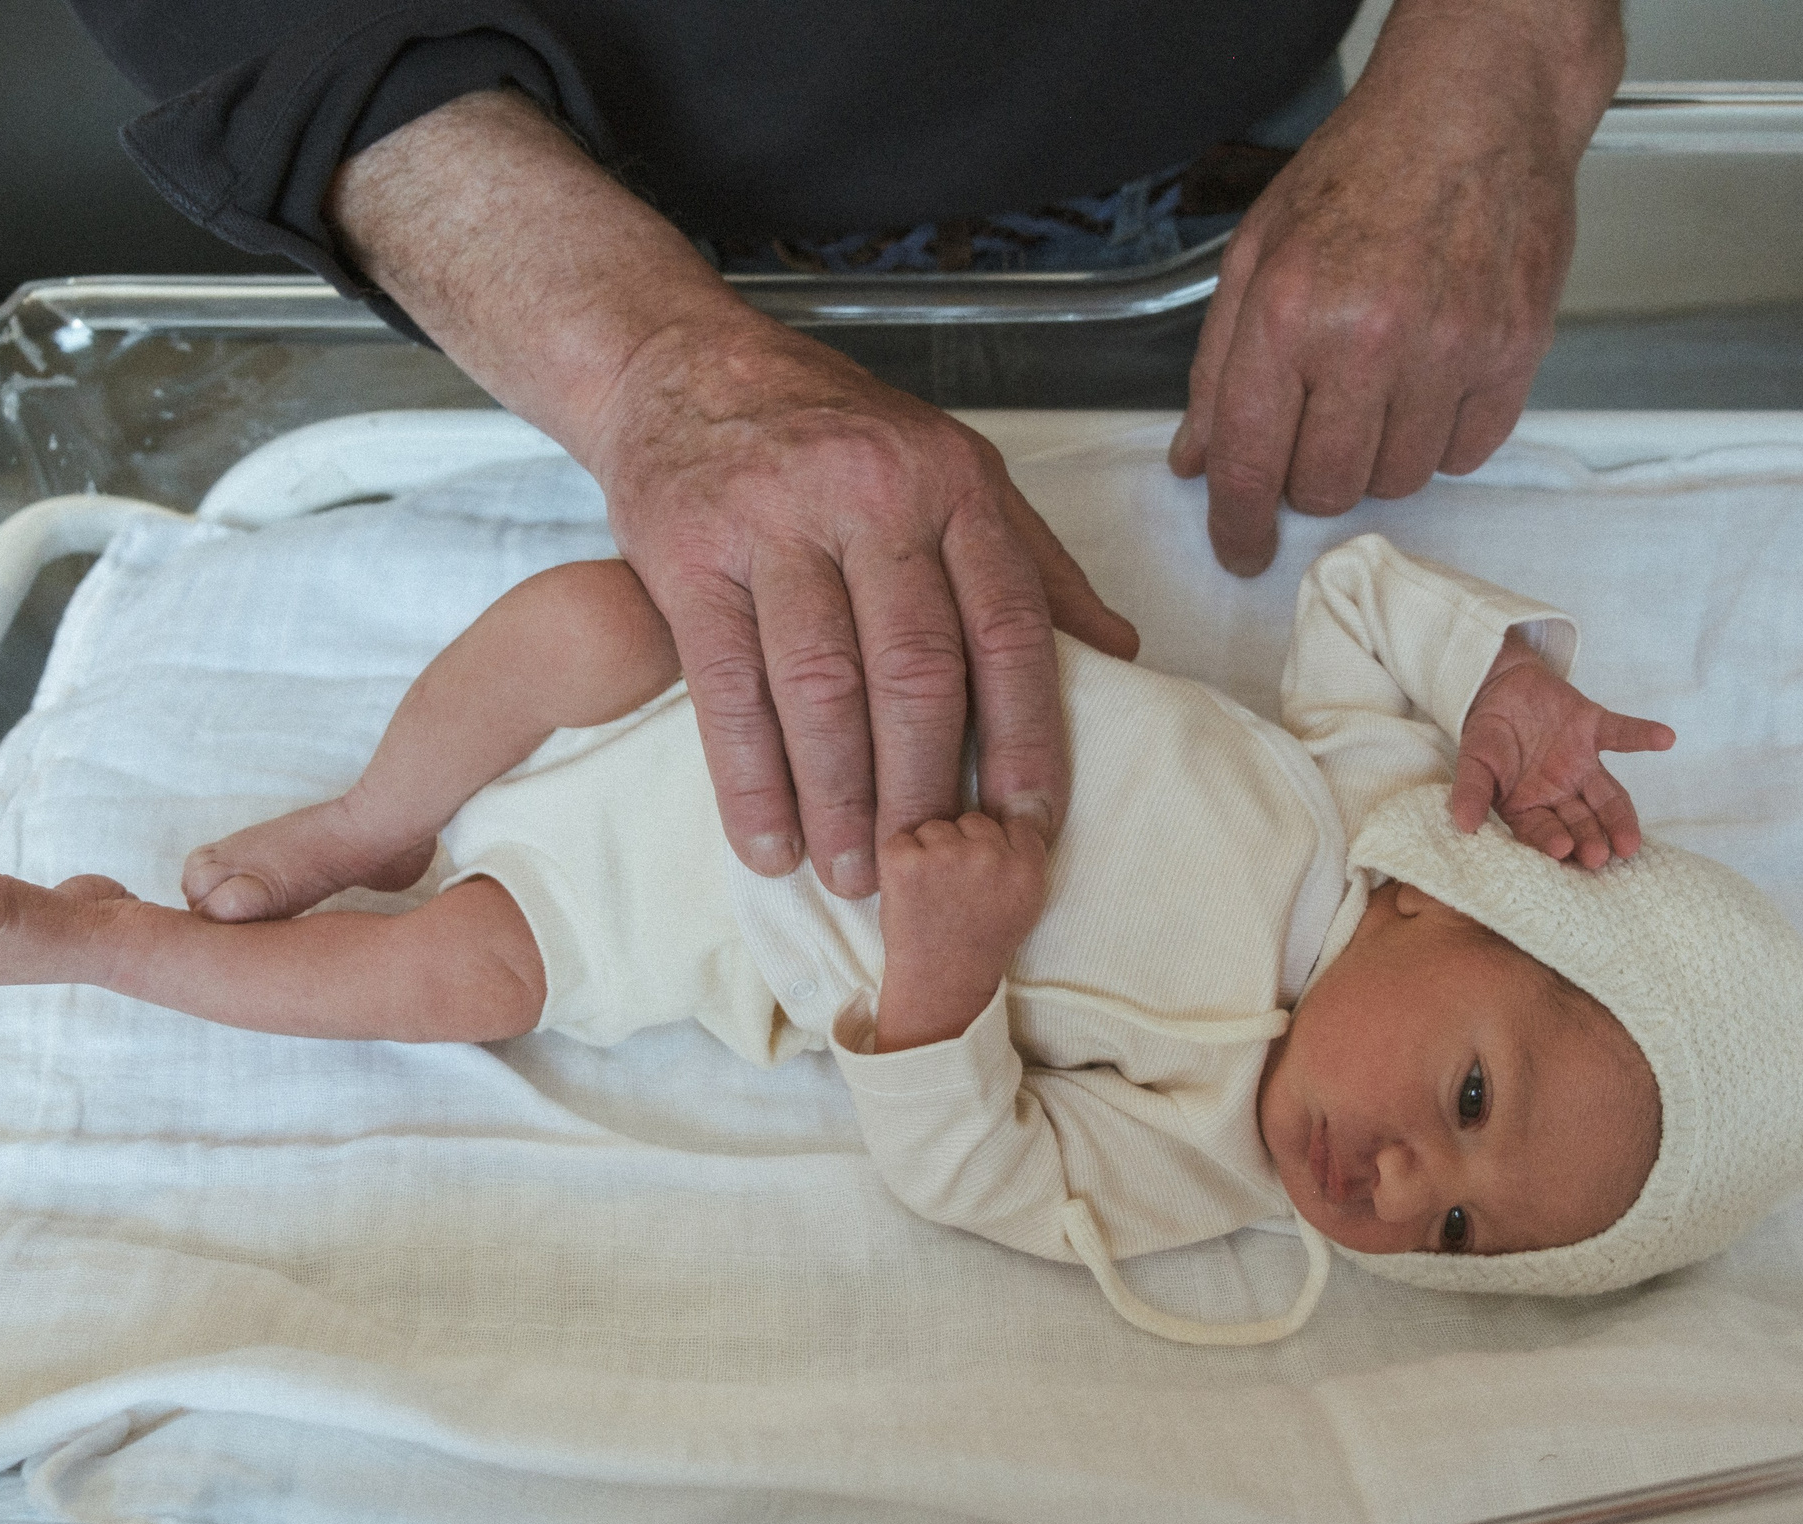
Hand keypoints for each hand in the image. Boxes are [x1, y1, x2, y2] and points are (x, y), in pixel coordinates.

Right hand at [330, 90, 1135, 902]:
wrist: (682, 366)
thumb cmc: (833, 436)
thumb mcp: (953, 469)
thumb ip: (1033, 564)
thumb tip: (1120, 657)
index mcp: (954, 486)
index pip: (1009, 631)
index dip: (1025, 742)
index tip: (1028, 832)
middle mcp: (872, 497)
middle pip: (915, 673)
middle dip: (926, 792)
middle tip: (928, 878)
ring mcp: (775, 523)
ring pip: (822, 688)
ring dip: (838, 800)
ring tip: (851, 877)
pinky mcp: (689, 554)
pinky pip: (727, 687)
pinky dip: (749, 778)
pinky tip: (767, 843)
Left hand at [872, 807, 1052, 1051]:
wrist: (941, 983)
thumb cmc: (981, 942)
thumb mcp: (1025, 902)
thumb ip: (1022, 855)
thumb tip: (1012, 800)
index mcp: (1026, 866)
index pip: (1013, 820)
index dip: (995, 843)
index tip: (985, 870)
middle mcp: (990, 856)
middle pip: (972, 819)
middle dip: (962, 845)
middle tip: (955, 888)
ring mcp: (946, 856)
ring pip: (935, 826)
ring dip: (929, 851)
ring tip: (933, 894)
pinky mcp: (904, 862)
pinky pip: (899, 839)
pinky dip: (898, 861)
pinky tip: (910, 891)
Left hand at [1168, 0, 1621, 572]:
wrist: (1476, 108)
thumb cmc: (1363, 169)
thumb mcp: (1257, 252)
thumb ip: (1219, 367)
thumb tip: (1197, 458)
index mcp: (1287, 311)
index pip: (1249, 461)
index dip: (1237, 524)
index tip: (1240, 550)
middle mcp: (1367, 336)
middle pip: (1325, 488)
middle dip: (1309, 480)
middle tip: (1317, 428)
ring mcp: (1449, 348)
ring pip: (1397, 480)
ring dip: (1377, 456)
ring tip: (1380, 386)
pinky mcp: (1513, 352)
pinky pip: (1465, 455)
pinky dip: (1441, 438)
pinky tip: (1431, 382)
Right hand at [1451, 636, 1673, 867]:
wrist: (1499, 687)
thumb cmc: (1486, 734)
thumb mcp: (1473, 762)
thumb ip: (1472, 791)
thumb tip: (1464, 824)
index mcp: (1529, 805)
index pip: (1543, 831)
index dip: (1552, 841)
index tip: (1563, 850)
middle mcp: (1561, 792)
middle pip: (1582, 821)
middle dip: (1592, 839)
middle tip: (1600, 857)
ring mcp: (1581, 763)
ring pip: (1608, 796)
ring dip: (1620, 817)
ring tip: (1631, 842)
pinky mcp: (1594, 728)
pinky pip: (1621, 734)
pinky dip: (1641, 735)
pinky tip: (1664, 739)